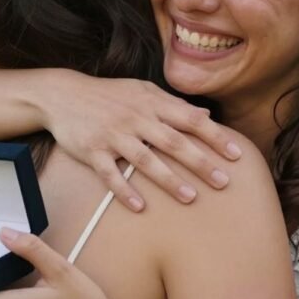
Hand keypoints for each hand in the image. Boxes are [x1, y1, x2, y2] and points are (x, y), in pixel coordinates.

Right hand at [38, 71, 241, 209]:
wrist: (63, 95)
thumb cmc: (109, 95)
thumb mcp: (142, 91)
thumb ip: (173, 104)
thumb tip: (204, 114)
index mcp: (152, 103)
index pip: (191, 119)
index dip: (215, 137)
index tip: (236, 155)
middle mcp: (136, 118)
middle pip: (174, 142)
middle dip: (200, 163)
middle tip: (224, 182)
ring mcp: (113, 135)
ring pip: (145, 160)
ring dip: (169, 180)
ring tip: (190, 198)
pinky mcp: (92, 151)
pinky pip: (110, 174)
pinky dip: (124, 191)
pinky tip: (140, 207)